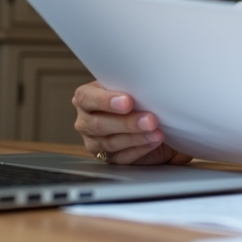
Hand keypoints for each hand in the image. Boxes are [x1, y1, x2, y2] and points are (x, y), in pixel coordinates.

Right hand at [71, 81, 191, 165]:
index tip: (128, 101)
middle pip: (99, 124)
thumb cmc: (136, 97)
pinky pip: (121, 157)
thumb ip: (130, 85)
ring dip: (136, 137)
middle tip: (150, 119)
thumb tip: (147, 82)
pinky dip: (139, 149)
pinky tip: (153, 141)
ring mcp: (95, 142)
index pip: (86, 98)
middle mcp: (85, 121)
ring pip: (110, 143)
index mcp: (86, 97)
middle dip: (127, 122)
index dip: (105, 101)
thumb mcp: (131, 87)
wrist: (151, 119)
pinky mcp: (108, 158)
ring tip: (156, 132)